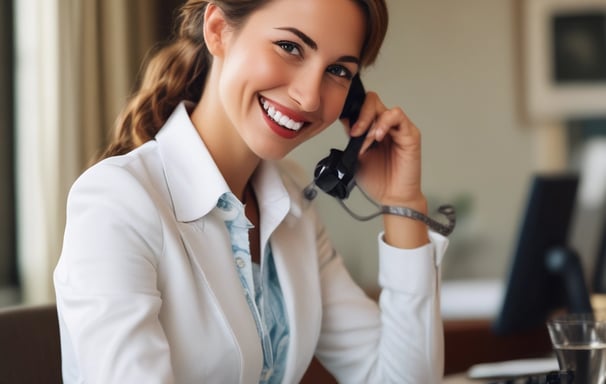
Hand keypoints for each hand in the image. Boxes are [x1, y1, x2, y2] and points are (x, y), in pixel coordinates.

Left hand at [346, 92, 425, 211]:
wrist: (391, 197)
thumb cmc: (377, 180)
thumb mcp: (355, 156)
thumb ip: (352, 138)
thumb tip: (345, 121)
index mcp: (371, 129)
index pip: (361, 108)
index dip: (351, 113)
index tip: (344, 127)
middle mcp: (384, 126)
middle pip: (371, 102)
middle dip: (359, 115)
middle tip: (354, 133)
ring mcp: (397, 129)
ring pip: (382, 107)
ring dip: (370, 121)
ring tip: (367, 141)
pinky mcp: (409, 134)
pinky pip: (397, 116)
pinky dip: (385, 123)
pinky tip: (378, 137)